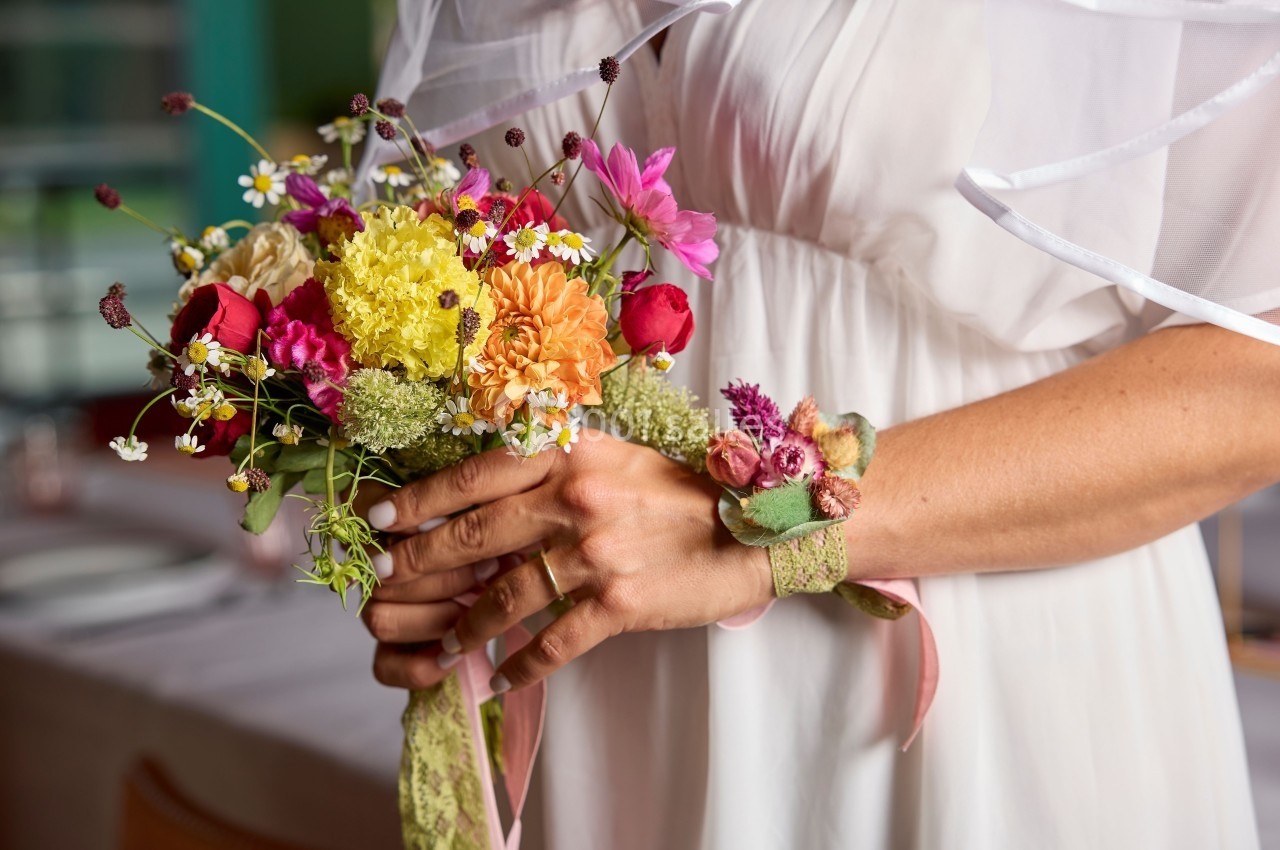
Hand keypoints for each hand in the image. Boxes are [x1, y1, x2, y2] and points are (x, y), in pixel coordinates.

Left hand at [361, 431, 772, 692]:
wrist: (752, 529)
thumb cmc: (679, 492)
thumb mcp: (614, 456)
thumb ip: (554, 462)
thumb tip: (487, 487)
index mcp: (569, 453)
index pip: (475, 476)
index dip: (420, 501)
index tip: (381, 522)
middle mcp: (576, 498)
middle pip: (476, 535)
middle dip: (420, 564)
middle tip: (384, 584)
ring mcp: (596, 552)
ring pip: (506, 594)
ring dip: (466, 624)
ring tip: (446, 644)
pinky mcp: (620, 601)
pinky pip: (553, 641)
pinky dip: (523, 664)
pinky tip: (503, 678)